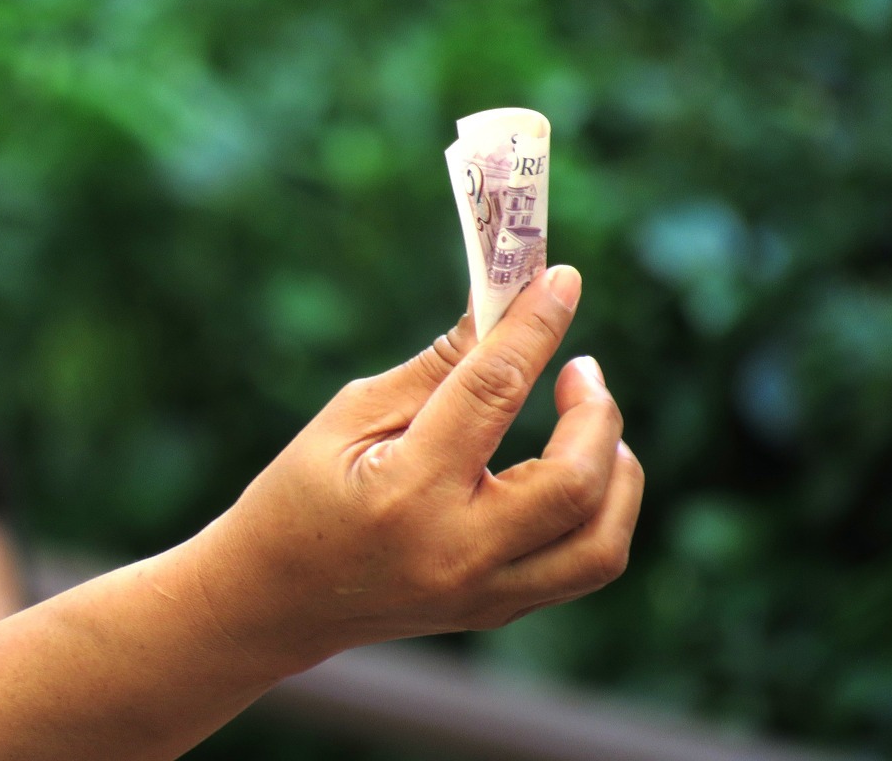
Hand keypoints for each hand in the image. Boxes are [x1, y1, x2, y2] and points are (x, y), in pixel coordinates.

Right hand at [191, 265, 643, 673]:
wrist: (274, 600)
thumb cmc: (300, 493)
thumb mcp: (351, 415)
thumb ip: (437, 367)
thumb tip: (500, 308)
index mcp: (407, 492)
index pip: (495, 392)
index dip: (535, 327)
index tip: (562, 280)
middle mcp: (456, 553)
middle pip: (577, 485)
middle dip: (597, 413)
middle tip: (581, 370)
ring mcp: (482, 595)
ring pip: (601, 545)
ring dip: (616, 471)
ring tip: (592, 424)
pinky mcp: (496, 610)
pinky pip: (580, 565)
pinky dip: (596, 509)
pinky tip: (572, 467)